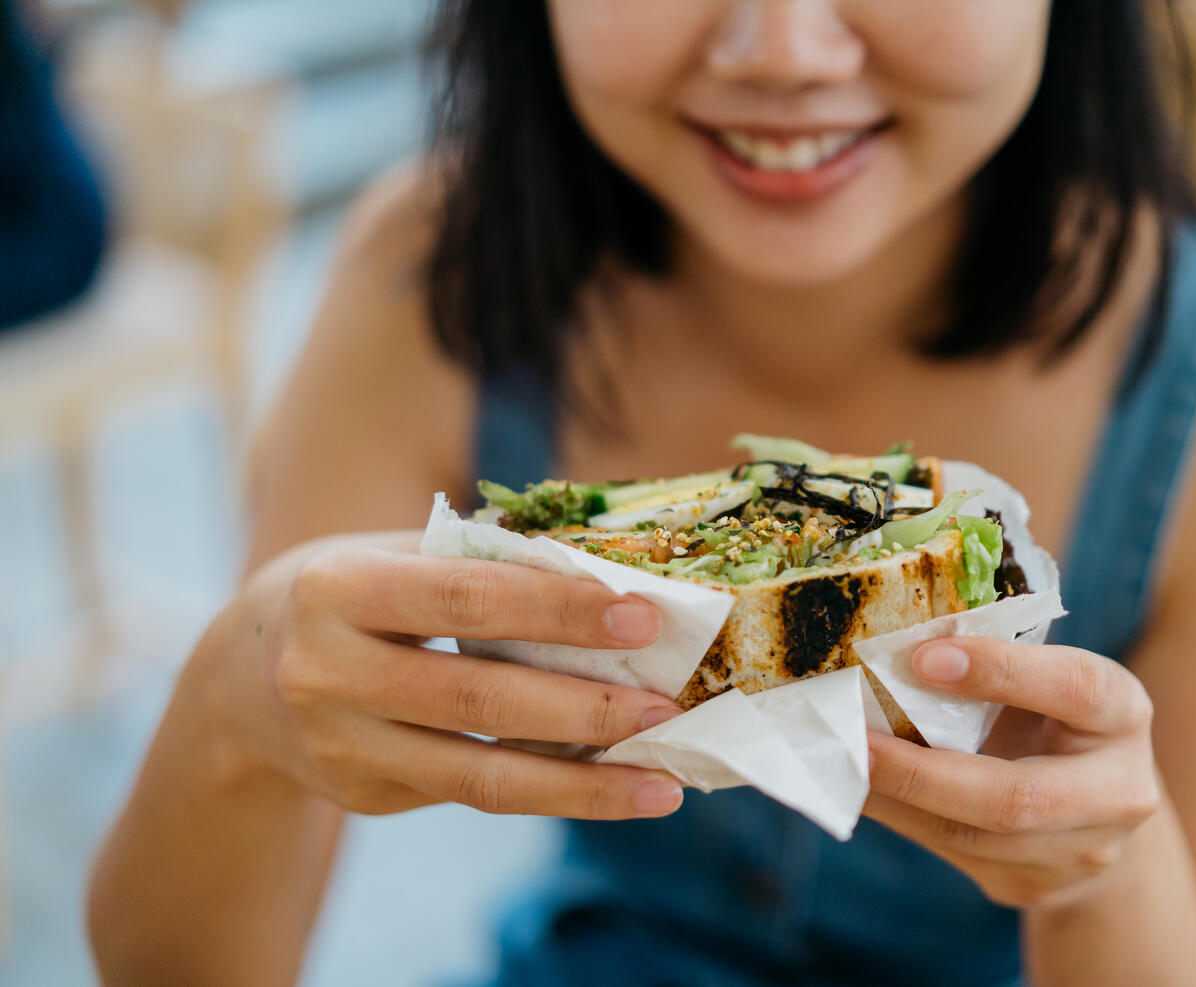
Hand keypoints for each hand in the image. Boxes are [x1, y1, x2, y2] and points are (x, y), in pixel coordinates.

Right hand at [189, 533, 686, 819]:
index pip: (465, 597)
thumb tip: (605, 575)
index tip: (640, 615)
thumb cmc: (344, 595)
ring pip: (479, 775)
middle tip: (665, 705)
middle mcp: (328, 673)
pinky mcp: (364, 794)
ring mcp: (343, 746)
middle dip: (583, 706)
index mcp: (338, 589)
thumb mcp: (385, 555)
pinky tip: (610, 784)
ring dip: (581, 782)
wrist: (235, 682)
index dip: (556, 609)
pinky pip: (472, 793)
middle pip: (477, 697)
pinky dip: (548, 789)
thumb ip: (477, 563)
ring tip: (661, 779)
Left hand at [864, 637, 1159, 908]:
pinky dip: (901, 818)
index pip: (1073, 688)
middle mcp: (1117, 791)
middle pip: (1016, 798)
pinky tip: (861, 790)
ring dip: (895, 800)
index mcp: (1122, 713)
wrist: (1101, 811)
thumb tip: (897, 644)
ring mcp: (1080, 853)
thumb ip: (999, 662)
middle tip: (851, 741)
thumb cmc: (1056, 718)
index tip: (921, 657)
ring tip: (840, 765)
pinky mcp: (1034, 885)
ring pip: (973, 837)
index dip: (1000, 671)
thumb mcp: (1050, 678)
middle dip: (922, 772)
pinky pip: (954, 855)